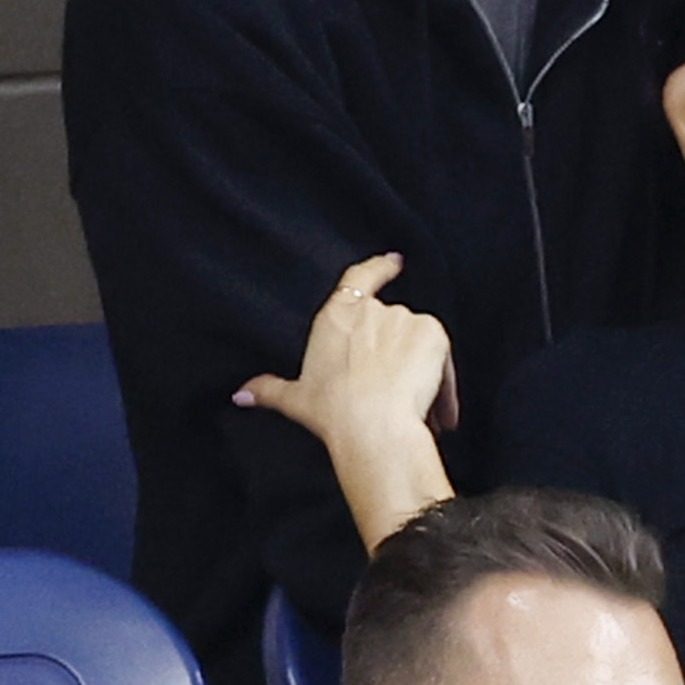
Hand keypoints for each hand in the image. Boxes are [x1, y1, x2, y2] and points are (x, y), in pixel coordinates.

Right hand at [233, 254, 457, 443]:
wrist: (371, 423)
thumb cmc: (332, 411)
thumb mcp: (296, 399)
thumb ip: (270, 390)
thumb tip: (240, 394)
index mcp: (337, 316)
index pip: (359, 278)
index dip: (379, 267)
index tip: (395, 261)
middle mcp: (371, 310)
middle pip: (392, 324)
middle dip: (397, 354)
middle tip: (393, 393)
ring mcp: (404, 318)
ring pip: (418, 344)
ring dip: (421, 372)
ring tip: (416, 413)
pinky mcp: (433, 332)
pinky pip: (442, 358)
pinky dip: (444, 384)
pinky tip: (439, 414)